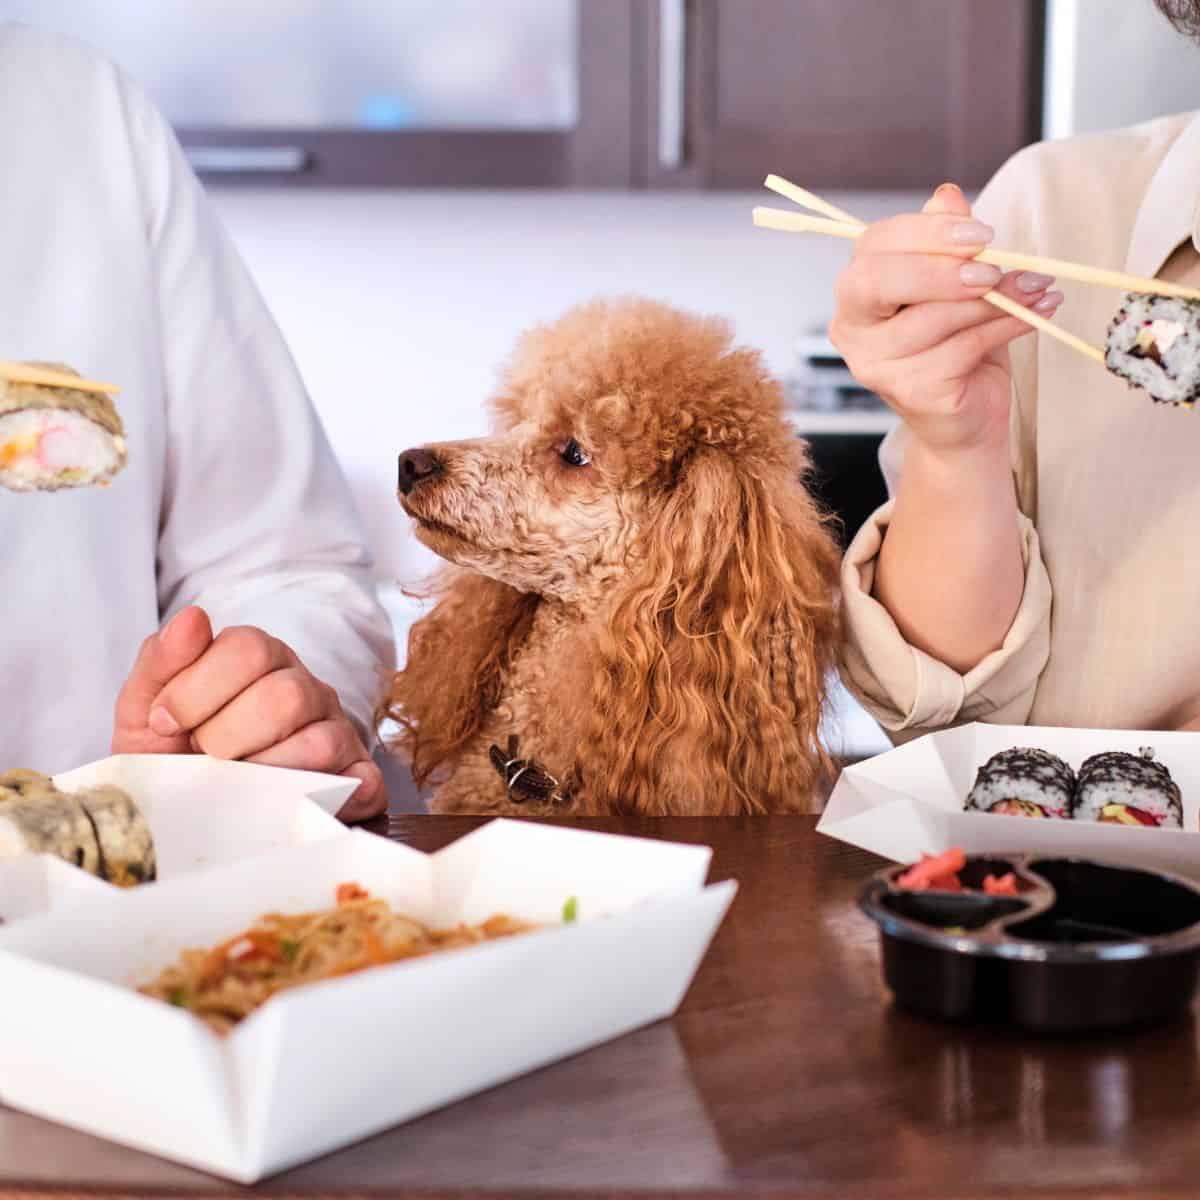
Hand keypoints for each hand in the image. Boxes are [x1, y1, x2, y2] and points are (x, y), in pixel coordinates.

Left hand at [112, 606, 385, 820]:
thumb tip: (192, 618)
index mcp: (260, 660)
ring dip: (264, 774)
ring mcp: (338, 732)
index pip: (248, 648)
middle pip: (285, 695)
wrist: (189, 818)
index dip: (197, 690)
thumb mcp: (145, 710)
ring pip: (319, 743)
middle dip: (226, 736)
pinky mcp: (359, 779)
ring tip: (236, 786)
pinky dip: (332, 797)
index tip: (165, 723)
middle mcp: (306, 689)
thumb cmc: (173, 758)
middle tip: (203, 757)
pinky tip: (294, 804)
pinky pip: (359, 782)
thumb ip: (161, 661)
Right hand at [828, 182, 1063, 456]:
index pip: (875, 246)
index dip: (926, 233)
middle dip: (941, 269)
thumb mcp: (955, 283)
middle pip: (878, 281)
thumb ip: (944, 241)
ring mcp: (875, 364)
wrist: (965, 415)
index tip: (982, 234)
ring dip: (995, 299)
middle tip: (994, 269)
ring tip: (1037, 289)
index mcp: (856, 291)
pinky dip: (1006, 328)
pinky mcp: (909, 392)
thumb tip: (946, 197)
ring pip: (934, 317)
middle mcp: (852, 329)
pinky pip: (962, 348)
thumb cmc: (956, 343)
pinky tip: (1034, 315)